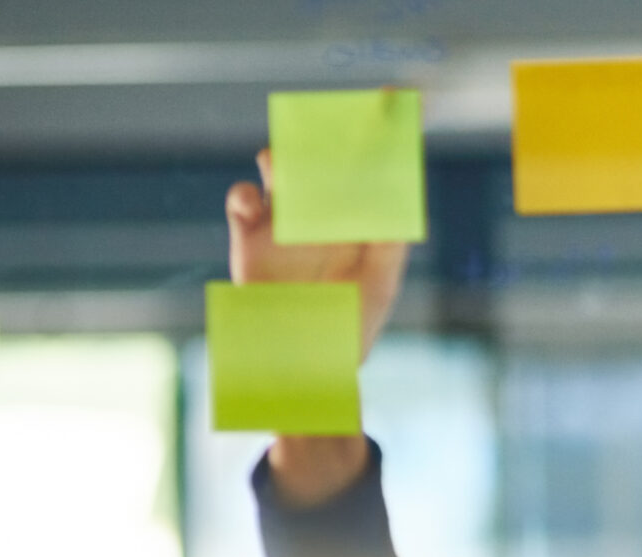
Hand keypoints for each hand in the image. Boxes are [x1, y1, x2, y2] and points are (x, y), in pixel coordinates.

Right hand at [223, 151, 409, 502]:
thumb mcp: (379, 287)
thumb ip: (389, 245)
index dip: (377, 133)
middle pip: (318, 155)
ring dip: (281, 158)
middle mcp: (320, 213)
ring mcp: (283, 223)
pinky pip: (240, 201)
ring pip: (276, 168)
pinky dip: (244, 193)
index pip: (367, 166)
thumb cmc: (350, 330)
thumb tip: (400, 205)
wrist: (307, 370)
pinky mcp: (248, 241)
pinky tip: (254, 203)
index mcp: (356, 219)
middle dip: (323, 133)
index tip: (391, 100)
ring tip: (285, 167)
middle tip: (328, 124)